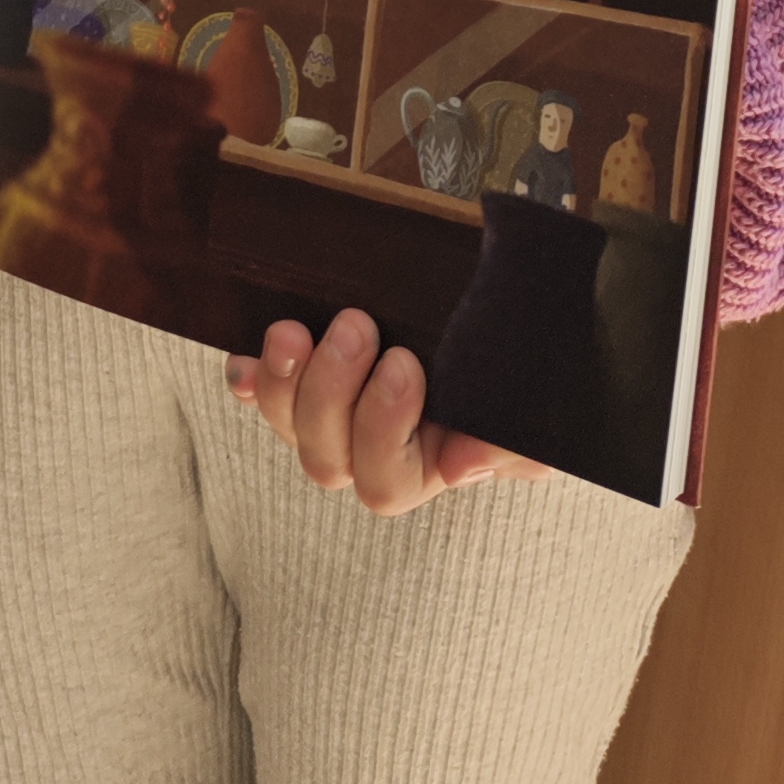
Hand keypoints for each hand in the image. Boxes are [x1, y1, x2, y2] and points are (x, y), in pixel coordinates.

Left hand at [230, 309, 526, 511]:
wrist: (512, 302)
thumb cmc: (529, 356)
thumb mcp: (540, 400)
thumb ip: (513, 441)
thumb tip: (463, 467)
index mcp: (430, 464)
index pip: (387, 481)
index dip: (384, 431)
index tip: (406, 364)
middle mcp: (374, 451)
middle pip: (327, 458)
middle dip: (332, 393)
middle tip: (356, 326)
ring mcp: (335, 414)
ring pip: (289, 425)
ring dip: (284, 381)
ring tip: (294, 331)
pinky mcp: (306, 375)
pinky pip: (261, 393)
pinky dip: (249, 378)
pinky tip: (244, 358)